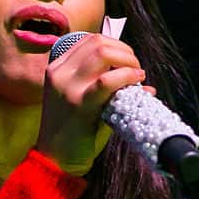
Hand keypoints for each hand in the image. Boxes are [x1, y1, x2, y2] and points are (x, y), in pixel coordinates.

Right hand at [36, 34, 145, 175]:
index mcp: (57, 68)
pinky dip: (126, 76)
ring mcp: (67, 87)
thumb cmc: (73, 131)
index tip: (126, 59)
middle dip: (124, 50)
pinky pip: (106, 81)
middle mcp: (59, 73)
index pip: (88, 40)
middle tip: (136, 67)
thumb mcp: (83, 101)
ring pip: (102, 53)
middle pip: (97, 42)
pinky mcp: (79, 104)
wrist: (55, 159)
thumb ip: (106, 86)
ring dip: (127, 60)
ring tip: (137, 74)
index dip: (114, 44)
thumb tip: (143, 80)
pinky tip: (136, 81)